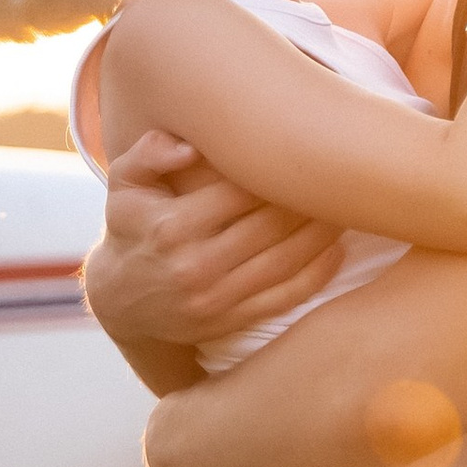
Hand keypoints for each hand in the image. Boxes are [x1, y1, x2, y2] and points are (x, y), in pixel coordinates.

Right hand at [84, 129, 345, 347]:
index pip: (239, 190)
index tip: (303, 148)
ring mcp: (216, 298)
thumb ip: (148, 153)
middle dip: (308, 197)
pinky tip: (338, 248)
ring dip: (323, 231)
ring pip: (286, 259)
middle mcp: (195, 264)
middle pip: (270, 223)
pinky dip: (319, 272)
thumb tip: (191, 146)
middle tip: (340, 171)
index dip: (276, 168)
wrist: (120, 300)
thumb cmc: (131, 228)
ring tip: (346, 204)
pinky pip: (287, 295)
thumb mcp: (123, 185)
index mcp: (171, 226)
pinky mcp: (232, 320)